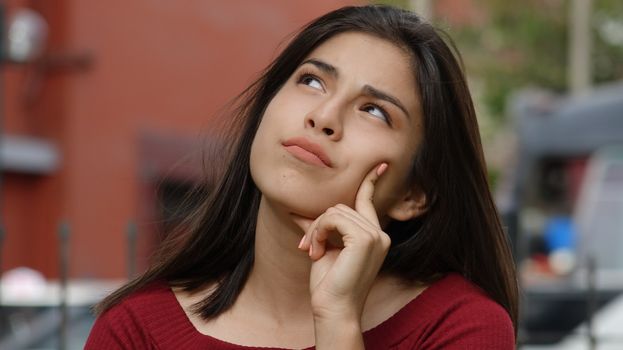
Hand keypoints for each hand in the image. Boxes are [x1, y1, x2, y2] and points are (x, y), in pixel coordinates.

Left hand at [297, 163, 390, 320]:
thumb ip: (319, 228)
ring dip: (317, 229)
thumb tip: (297, 213)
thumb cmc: (330, 285)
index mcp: (374, 236)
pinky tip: (317, 251)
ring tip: (313, 252)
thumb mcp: (324, 249)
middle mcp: (380, 235)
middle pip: (341, 206)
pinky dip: (319, 231)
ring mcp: (375, 236)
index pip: (369, 202)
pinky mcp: (365, 239)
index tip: (380, 165)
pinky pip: (333, 218)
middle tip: (309, 247)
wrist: (334, 309)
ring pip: (335, 211)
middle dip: (319, 223)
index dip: (371, 182)